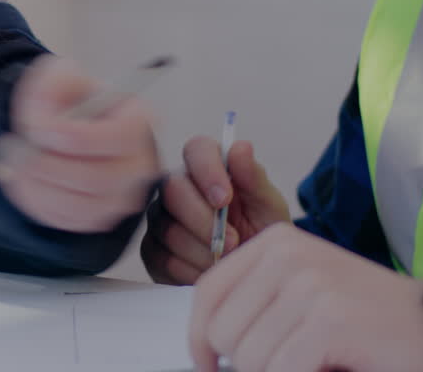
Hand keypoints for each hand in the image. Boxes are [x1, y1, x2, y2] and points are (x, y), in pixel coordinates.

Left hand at [0, 56, 160, 233]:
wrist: (59, 126)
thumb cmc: (67, 100)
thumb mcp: (58, 75)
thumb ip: (51, 86)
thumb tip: (43, 123)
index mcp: (138, 121)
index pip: (121, 137)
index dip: (79, 137)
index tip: (40, 129)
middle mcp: (139, 164)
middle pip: (96, 179)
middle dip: (47, 166)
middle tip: (15, 149)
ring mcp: (121, 196)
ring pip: (78, 206)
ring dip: (37, 186)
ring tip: (13, 163)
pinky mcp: (99, 218)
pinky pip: (66, 220)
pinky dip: (37, 201)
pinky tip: (24, 179)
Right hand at [142, 136, 289, 283]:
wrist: (254, 274)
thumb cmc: (262, 234)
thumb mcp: (269, 207)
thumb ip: (254, 178)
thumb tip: (241, 147)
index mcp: (208, 168)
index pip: (196, 150)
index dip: (207, 171)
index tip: (225, 198)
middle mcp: (178, 188)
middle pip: (172, 190)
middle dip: (204, 220)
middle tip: (232, 241)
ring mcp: (161, 219)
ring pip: (168, 229)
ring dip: (203, 250)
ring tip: (226, 260)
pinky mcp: (153, 251)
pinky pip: (162, 258)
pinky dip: (190, 269)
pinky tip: (209, 271)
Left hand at [189, 224, 422, 371]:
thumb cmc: (371, 324)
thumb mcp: (302, 300)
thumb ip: (255, 311)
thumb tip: (204, 351)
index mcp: (275, 243)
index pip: (207, 293)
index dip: (200, 340)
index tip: (209, 366)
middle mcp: (288, 253)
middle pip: (222, 331)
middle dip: (243, 366)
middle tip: (285, 367)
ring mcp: (309, 283)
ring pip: (248, 358)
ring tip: (313, 365)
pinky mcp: (329, 319)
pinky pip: (279, 370)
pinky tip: (325, 371)